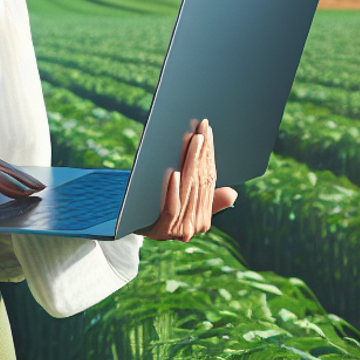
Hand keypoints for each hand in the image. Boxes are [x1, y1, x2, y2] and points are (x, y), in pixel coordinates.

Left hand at [135, 118, 237, 241]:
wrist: (127, 229)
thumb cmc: (155, 212)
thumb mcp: (182, 205)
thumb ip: (206, 200)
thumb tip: (232, 193)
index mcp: (203, 218)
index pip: (209, 180)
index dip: (209, 154)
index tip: (207, 131)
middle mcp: (194, 225)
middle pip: (199, 182)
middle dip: (201, 152)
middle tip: (200, 128)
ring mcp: (179, 229)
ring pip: (187, 190)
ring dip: (190, 163)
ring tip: (192, 140)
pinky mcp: (162, 230)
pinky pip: (171, 208)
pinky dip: (173, 189)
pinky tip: (173, 172)